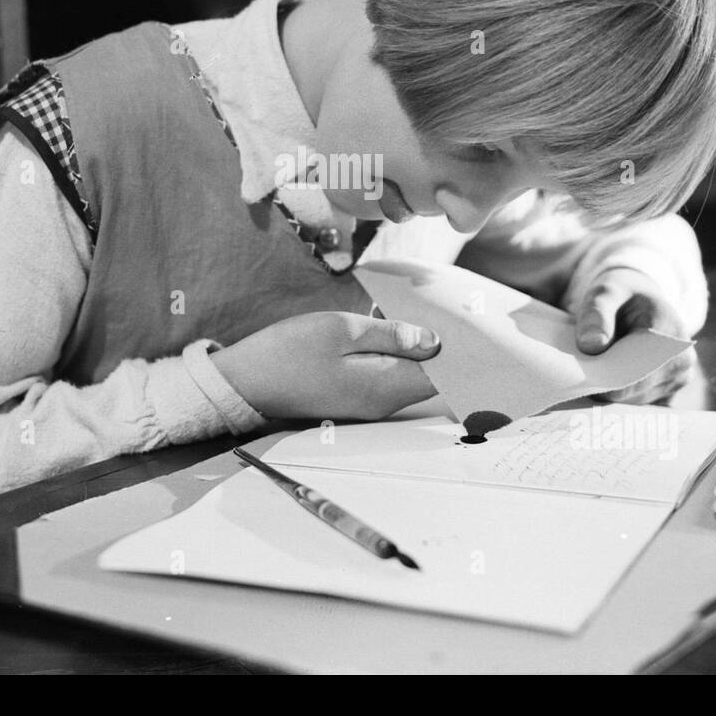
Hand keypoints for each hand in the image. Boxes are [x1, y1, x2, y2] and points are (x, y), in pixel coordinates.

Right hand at [208, 312, 440, 421]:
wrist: (243, 384)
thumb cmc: (288, 352)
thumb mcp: (341, 330)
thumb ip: (391, 336)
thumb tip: (434, 342)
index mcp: (385, 387)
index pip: (442, 375)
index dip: (460, 352)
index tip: (472, 326)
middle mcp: (382, 403)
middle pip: (428, 376)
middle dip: (443, 348)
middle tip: (454, 312)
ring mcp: (366, 404)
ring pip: (407, 375)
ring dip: (418, 349)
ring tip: (426, 314)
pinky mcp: (351, 397)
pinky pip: (387, 376)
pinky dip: (396, 355)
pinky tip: (391, 329)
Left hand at [575, 267, 692, 404]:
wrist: (640, 300)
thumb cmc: (622, 295)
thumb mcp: (606, 292)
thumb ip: (596, 314)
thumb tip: (591, 346)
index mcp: (672, 339)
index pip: (635, 373)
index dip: (605, 377)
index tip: (579, 373)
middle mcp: (682, 365)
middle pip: (632, 392)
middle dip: (603, 384)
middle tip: (578, 370)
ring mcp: (677, 382)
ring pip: (631, 401)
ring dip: (608, 390)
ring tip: (593, 368)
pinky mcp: (667, 394)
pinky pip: (635, 404)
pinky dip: (615, 394)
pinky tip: (602, 379)